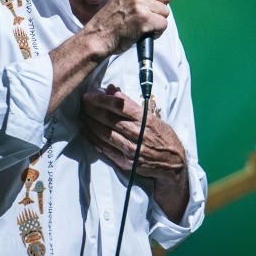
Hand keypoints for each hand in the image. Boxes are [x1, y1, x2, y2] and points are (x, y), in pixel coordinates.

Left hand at [81, 85, 188, 218]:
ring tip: (82, 115)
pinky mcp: (127, 163)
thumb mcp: (151, 117)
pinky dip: (94, 140)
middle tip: (82, 103)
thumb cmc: (163, 137)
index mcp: (146, 120)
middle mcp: (139, 134)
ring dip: (90, 123)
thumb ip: (130, 104)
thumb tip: (112, 91)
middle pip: (109, 119)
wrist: (173, 164)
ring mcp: (132, 150)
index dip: (101, 99)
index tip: (90, 95)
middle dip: (92, 109)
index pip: (119, 106)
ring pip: (105, 134)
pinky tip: (87, 132)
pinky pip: (106, 149)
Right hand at [83, 0, 171, 56]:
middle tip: (143, 13)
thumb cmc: (112, 19)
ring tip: (141, 22)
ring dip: (157, 20)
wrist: (99, 37)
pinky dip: (156, 31)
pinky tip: (143, 30)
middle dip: (160, 6)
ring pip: (166, 11)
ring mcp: (140, 3)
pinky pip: (164, 24)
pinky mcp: (145, 18)